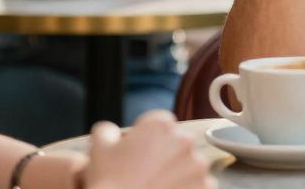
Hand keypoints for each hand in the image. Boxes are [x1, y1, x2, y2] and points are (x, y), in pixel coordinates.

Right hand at [83, 111, 215, 188]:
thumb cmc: (109, 183)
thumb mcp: (99, 149)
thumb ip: (106, 130)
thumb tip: (110, 130)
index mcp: (160, 125)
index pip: (158, 123)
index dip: (145, 137)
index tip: (136, 153)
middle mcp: (184, 139)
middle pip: (175, 142)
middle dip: (163, 154)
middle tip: (144, 173)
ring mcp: (198, 164)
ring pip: (188, 164)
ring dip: (177, 172)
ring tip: (156, 186)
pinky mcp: (206, 186)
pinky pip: (199, 184)